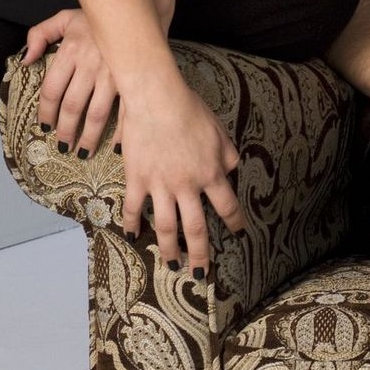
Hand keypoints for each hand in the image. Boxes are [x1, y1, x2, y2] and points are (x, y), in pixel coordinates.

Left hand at [23, 9, 118, 155]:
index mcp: (71, 51)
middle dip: (66, 131)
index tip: (45, 126)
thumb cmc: (97, 18)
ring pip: (97, 114)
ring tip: (82, 152)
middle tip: (63, 145)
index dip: (46, 112)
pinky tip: (114, 146)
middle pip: (73, 106)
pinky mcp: (132, 80)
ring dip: (89, 137)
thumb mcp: (65, 18)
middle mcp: (90, 65)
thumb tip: (24, 60)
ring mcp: (114, 75)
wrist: (136, 12)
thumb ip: (40, 35)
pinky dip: (120, 132)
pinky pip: (125, 112)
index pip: (52, 90)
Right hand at [111, 68, 245, 277]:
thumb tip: (232, 170)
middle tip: (200, 272)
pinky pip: (133, 208)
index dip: (233, 222)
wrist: (156, 97)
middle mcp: (187, 185)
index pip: (226, 206)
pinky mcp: (137, 179)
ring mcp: (160, 185)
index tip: (238, 232)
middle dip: (200, 253)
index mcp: (211, 173)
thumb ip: (227, 154)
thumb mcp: (219, 130)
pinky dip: (132, 224)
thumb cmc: (189, 109)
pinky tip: (133, 236)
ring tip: (172, 263)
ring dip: (169, 248)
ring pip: (166, 226)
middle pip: (195, 228)